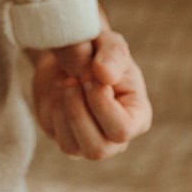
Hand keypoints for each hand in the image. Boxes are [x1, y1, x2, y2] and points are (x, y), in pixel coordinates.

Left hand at [31, 30, 151, 160]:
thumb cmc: (98, 51)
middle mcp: (115, 138)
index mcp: (138, 117)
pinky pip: (55, 136)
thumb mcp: (109, 43)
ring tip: (66, 80)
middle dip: (78, 112)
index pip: (123, 130)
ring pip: (73, 148)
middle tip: (72, 79)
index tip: (89, 75)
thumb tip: (105, 75)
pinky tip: (58, 89)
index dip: (101, 104)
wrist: (69, 55)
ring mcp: (89, 142)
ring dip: (64, 109)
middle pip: (98, 148)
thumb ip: (113, 54)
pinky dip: (53, 110)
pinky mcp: (66, 139)